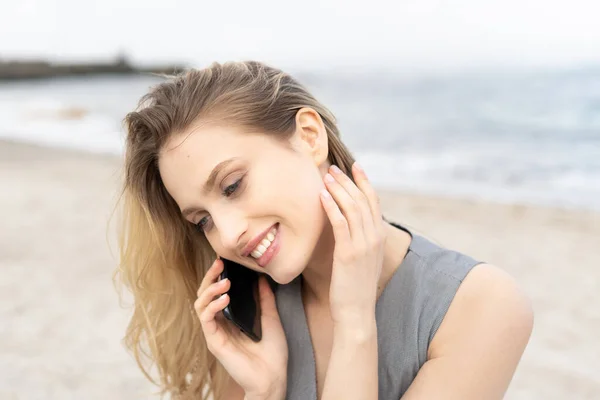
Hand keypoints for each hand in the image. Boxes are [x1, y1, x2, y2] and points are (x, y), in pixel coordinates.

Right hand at [195, 259, 287, 398]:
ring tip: (225, 281)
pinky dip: (212, 306)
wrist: (273, 377)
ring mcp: (215, 332)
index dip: (218, 275)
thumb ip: (264, 298)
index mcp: (231, 317)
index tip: (224, 260)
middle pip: (204, 294)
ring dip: (210, 290)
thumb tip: (261, 278)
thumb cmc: (273, 353)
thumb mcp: (271, 318)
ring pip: (200, 304)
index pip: (217, 291)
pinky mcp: (214, 341)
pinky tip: (224, 298)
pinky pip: (206, 319)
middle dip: (210, 277)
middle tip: (219, 263)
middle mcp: (220, 323)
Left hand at [320, 163, 385, 325]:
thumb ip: (361, 239)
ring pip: (352, 208)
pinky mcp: (348, 253)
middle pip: (363, 200)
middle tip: (334, 168)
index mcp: (379, 237)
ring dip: (339, 189)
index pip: (374, 201)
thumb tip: (351, 224)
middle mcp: (375, 238)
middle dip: (348, 181)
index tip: (355, 166)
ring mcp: (363, 245)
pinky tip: (322, 196)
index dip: (364, 182)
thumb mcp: (364, 259)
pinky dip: (332, 206)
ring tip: (326, 177)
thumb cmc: (355, 287)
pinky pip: (340, 223)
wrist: (357, 312)